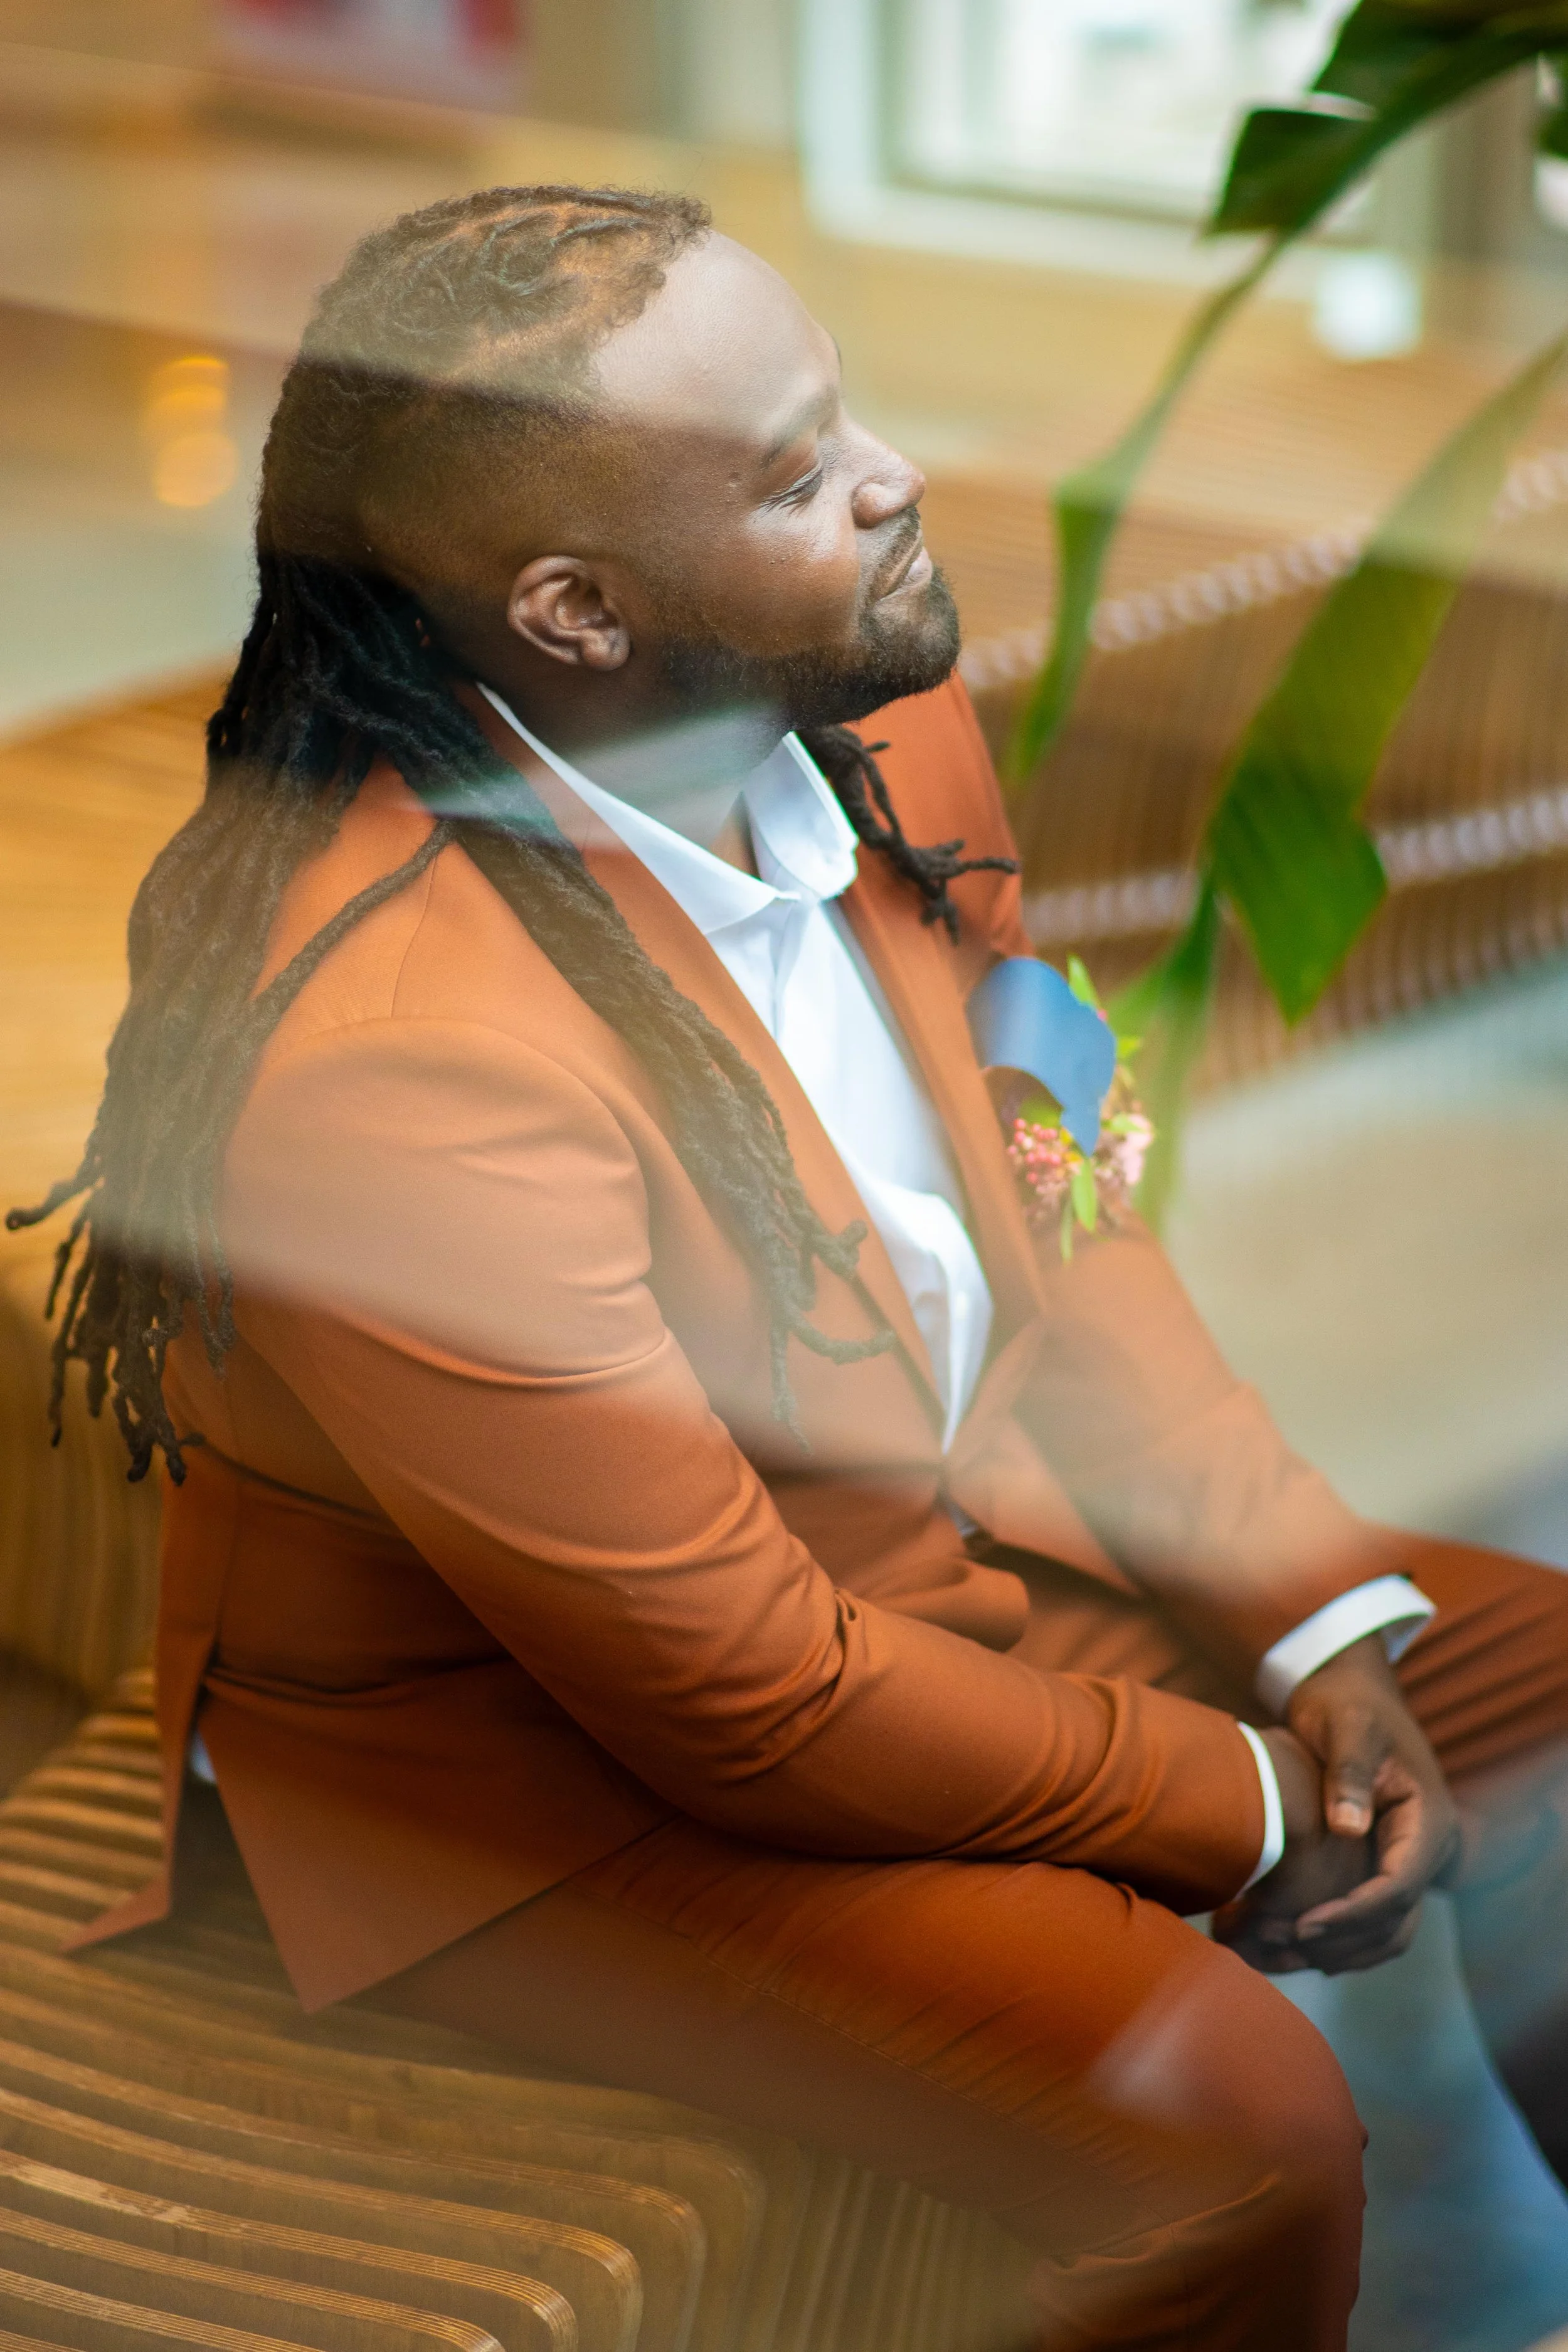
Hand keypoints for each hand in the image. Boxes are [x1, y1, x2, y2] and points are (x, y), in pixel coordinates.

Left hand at [1222, 1635, 1459, 1975]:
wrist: (1347, 1692)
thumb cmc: (1346, 1705)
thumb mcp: (1347, 1727)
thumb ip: (1349, 1773)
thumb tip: (1349, 1829)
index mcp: (1427, 1820)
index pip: (1399, 1885)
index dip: (1354, 1912)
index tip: (1304, 1924)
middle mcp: (1424, 1849)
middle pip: (1395, 1919)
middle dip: (1343, 1939)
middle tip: (1283, 1945)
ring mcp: (1405, 1859)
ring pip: (1388, 1929)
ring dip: (1343, 1949)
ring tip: (1284, 1955)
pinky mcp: (1381, 1863)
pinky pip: (1372, 1917)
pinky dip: (1341, 1938)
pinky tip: (1295, 1945)